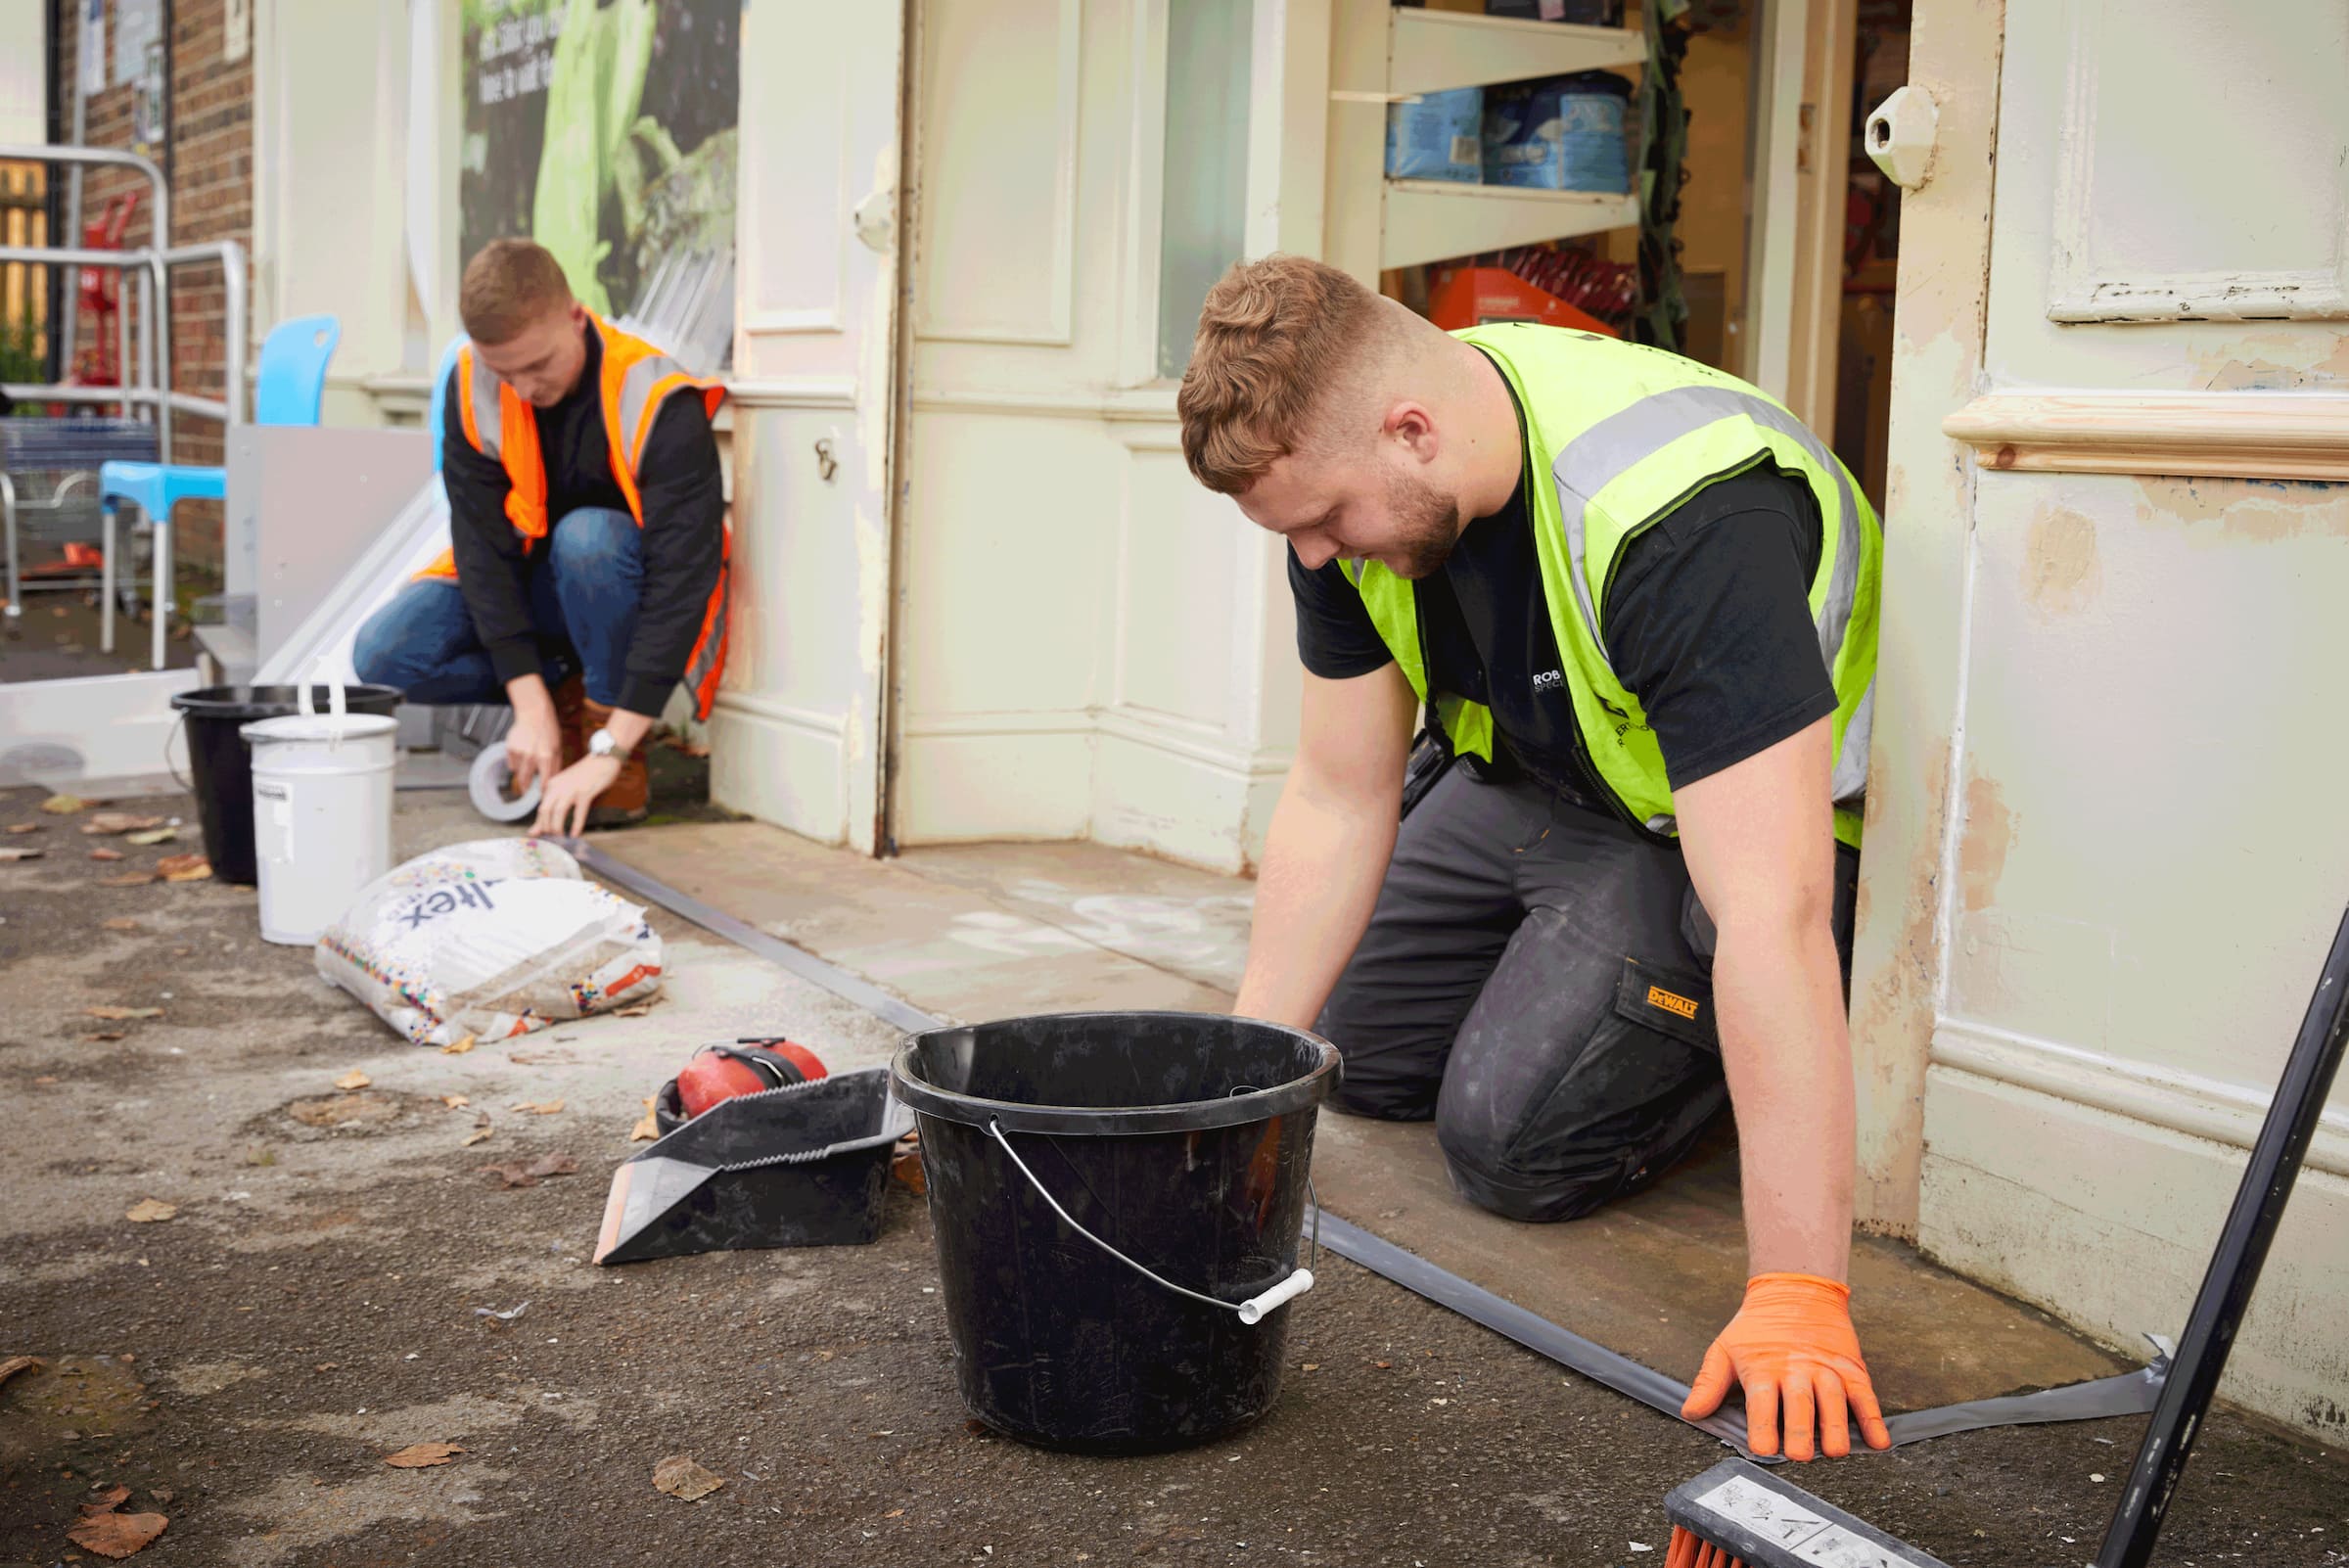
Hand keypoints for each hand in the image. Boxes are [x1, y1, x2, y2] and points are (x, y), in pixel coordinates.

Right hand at [506, 704, 564, 796]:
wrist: (535, 713)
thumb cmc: (548, 731)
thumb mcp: (558, 748)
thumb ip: (555, 766)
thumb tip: (552, 783)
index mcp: (547, 757)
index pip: (544, 782)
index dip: (543, 791)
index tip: (541, 797)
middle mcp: (532, 757)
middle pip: (526, 781)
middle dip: (526, 788)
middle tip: (526, 791)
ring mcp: (519, 753)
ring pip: (517, 773)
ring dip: (521, 774)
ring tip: (527, 765)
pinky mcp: (510, 748)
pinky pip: (511, 764)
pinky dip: (515, 763)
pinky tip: (522, 753)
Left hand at [533, 754, 621, 839]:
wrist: (603, 758)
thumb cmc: (586, 774)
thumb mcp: (567, 787)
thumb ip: (556, 802)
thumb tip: (547, 817)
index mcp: (552, 785)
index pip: (541, 808)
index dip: (540, 824)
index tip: (544, 835)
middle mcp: (558, 787)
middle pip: (545, 811)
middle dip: (547, 827)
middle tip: (553, 838)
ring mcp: (571, 789)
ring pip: (558, 812)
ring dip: (557, 828)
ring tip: (561, 837)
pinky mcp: (585, 793)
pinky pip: (578, 813)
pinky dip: (576, 825)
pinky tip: (575, 834)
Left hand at [1681, 1272, 1890, 1460]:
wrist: (1795, 1290)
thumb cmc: (1758, 1327)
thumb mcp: (1725, 1349)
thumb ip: (1709, 1384)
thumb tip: (1691, 1413)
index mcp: (1763, 1368)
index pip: (1761, 1401)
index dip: (1762, 1426)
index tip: (1762, 1448)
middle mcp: (1796, 1369)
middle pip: (1799, 1403)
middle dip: (1799, 1431)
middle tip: (1799, 1455)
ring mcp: (1826, 1368)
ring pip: (1834, 1400)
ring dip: (1835, 1427)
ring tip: (1834, 1450)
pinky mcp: (1850, 1368)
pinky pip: (1865, 1395)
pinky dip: (1873, 1418)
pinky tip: (1878, 1441)